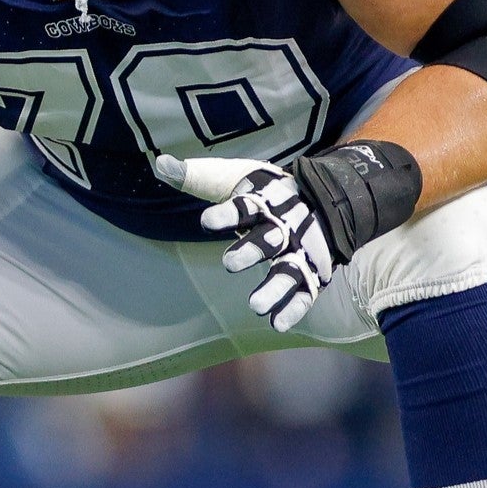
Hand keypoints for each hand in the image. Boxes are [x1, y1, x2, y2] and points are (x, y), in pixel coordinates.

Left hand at [156, 153, 336, 331]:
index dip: (227, 214)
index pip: (244, 207)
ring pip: (288, 270)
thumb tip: (160, 164)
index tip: (206, 222)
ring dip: (274, 288)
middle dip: (251, 250)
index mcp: (264, 202)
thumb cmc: (266, 191)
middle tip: (229, 264)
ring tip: (255, 305)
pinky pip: (305, 293)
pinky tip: (277, 323)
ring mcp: (300, 252)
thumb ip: (198, 178)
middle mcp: (283, 227)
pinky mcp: (311, 274)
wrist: (326, 197)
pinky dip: (294, 308)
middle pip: (268, 239)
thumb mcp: (233, 178)